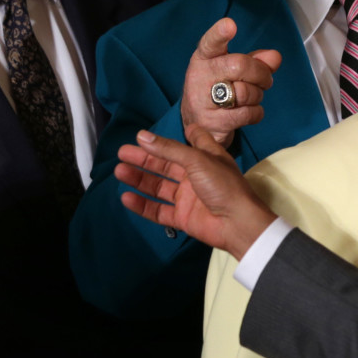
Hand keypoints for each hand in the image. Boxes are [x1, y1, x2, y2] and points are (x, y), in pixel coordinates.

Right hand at [116, 125, 276, 260]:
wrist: (237, 223)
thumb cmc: (223, 185)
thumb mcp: (197, 160)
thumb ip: (169, 149)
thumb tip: (142, 136)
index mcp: (204, 157)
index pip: (189, 141)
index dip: (172, 137)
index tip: (150, 134)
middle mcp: (195, 176)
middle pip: (165, 165)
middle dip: (144, 159)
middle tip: (122, 153)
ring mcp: (188, 197)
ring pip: (158, 187)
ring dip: (140, 179)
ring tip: (120, 171)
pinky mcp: (182, 217)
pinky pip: (158, 210)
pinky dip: (142, 205)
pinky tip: (127, 197)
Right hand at [179, 17, 281, 146]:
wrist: (197, 123)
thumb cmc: (218, 88)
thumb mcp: (233, 70)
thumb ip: (255, 60)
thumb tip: (275, 57)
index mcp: (204, 58)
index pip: (210, 43)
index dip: (220, 34)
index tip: (230, 25)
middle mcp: (199, 76)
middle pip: (240, 65)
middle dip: (261, 73)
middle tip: (266, 81)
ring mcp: (203, 101)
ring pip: (246, 92)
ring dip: (258, 96)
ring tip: (252, 97)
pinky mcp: (213, 122)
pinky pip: (247, 113)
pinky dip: (256, 113)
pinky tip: (250, 112)